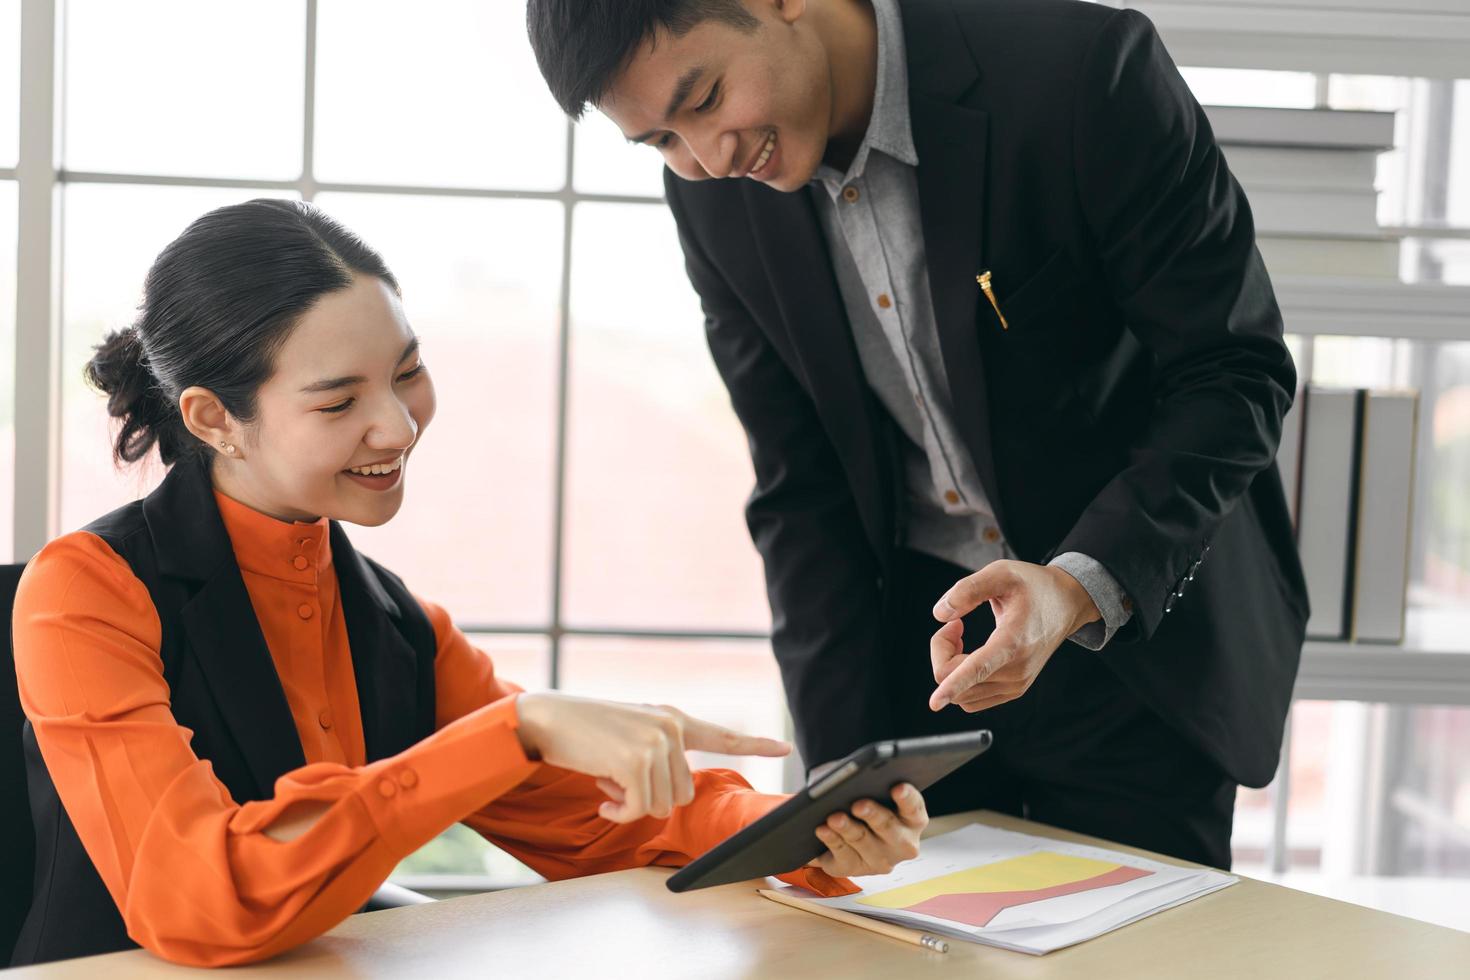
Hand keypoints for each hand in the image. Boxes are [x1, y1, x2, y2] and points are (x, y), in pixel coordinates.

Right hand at [514, 692, 790, 822]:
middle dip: (650, 799)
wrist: (548, 717)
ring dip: (630, 805)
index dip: (755, 744)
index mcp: (673, 719)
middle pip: (682, 794)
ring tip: (607, 779)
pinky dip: (618, 812)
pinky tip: (600, 794)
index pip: (722, 735)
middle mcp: (671, 728)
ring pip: (661, 805)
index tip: (786, 748)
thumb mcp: (631, 734)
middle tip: (618, 781)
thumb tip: (674, 794)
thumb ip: (659, 753)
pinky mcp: (636, 762)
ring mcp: (656, 743)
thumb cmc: (585, 732)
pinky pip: (637, 809)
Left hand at [806, 783, 927, 877]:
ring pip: (862, 841)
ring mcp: (880, 860)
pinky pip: (843, 854)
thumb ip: (877, 786)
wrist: (852, 832)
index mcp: (914, 820)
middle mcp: (902, 844)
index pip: (914, 807)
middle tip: (858, 805)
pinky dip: (832, 840)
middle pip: (888, 827)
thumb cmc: (869, 804)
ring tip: (834, 818)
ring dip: (848, 829)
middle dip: (873, 815)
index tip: (898, 787)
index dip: (907, 797)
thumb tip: (859, 779)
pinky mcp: (855, 869)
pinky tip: (823, 830)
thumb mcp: (877, 793)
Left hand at [928, 560, 1099, 712]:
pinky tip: (968, 653)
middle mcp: (1016, 671)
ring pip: (961, 694)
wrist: (1065, 604)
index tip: (935, 702)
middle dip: (941, 651)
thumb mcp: (1002, 573)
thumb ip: (968, 589)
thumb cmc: (1034, 587)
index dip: (952, 686)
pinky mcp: (1013, 690)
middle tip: (954, 623)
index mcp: (1013, 642)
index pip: (977, 670)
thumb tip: (940, 614)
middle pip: (956, 680)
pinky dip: (960, 680)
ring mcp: (1016, 685)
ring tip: (960, 637)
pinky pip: (972, 698)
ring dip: (949, 666)